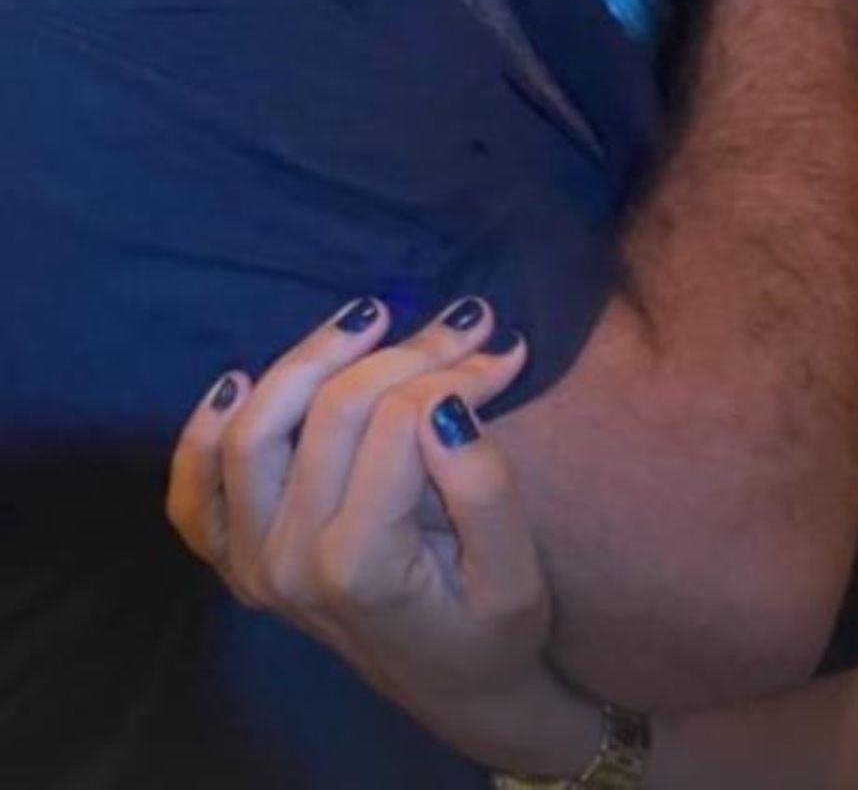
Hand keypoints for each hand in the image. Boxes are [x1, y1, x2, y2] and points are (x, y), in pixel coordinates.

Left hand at [166, 297, 588, 769]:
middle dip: (405, 350)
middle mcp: (290, 563)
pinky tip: (236, 383)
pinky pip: (193, 492)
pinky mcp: (234, 561)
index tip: (500, 347)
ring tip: (369, 317)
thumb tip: (444, 400)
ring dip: (310, 359)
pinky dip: (203, 433)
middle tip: (462, 321)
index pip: (398, 421)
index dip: (453, 371)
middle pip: (332, 410)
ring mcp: (251, 562)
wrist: (454, 687)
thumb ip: (485, 488)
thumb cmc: (492, 630)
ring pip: (255, 428)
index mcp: (361, 566)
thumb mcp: (517, 573)